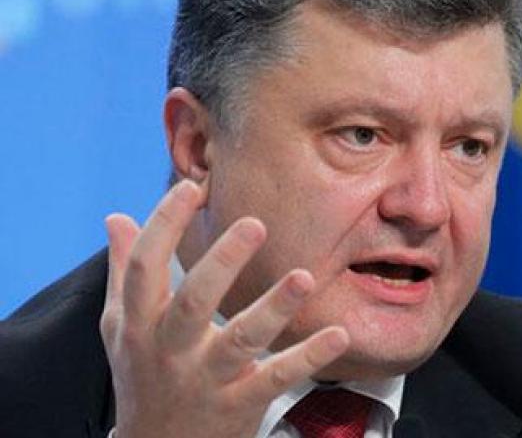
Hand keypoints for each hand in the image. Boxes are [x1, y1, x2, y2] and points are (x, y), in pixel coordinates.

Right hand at [100, 180, 350, 437]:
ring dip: (274, 307)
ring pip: (241, 340)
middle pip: (193, 300)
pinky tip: (338, 333)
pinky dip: (309, 356)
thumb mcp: (122, 328)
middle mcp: (169, 349)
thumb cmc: (143, 375)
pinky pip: (277, 377)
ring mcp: (205, 378)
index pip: (144, 268)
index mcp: (139, 324)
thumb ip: (124, 272)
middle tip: (255, 224)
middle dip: (222, 262)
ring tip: (304, 276)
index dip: (162, 224)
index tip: (192, 187)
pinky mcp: (239, 403)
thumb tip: (115, 218)